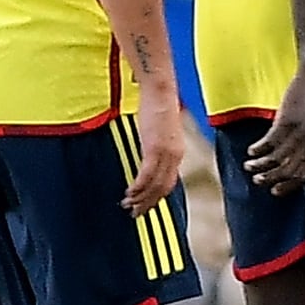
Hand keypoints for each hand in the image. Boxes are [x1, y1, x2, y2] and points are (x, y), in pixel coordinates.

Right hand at [121, 91, 187, 212]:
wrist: (160, 91)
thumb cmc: (158, 107)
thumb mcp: (160, 132)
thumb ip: (156, 146)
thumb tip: (147, 155)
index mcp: (177, 153)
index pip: (169, 183)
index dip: (156, 197)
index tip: (145, 206)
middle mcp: (175, 156)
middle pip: (163, 189)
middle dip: (148, 203)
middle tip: (135, 213)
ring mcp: (166, 154)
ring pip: (154, 185)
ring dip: (140, 198)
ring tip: (128, 205)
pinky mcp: (155, 149)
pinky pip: (146, 175)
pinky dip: (138, 187)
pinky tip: (129, 193)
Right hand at [242, 66, 304, 194]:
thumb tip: (298, 161)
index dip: (288, 186)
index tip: (274, 191)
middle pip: (288, 170)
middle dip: (270, 178)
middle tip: (256, 181)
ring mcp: (300, 133)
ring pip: (276, 158)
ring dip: (259, 165)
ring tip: (248, 166)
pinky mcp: (287, 121)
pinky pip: (269, 143)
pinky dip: (258, 149)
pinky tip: (251, 151)